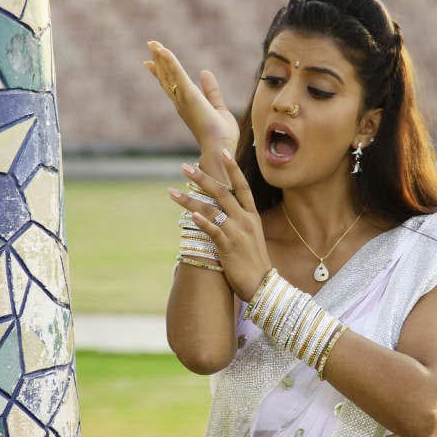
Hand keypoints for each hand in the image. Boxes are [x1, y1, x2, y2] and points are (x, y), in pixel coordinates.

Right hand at [144, 41, 239, 151]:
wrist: (219, 149)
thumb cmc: (220, 136)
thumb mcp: (218, 107)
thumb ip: (211, 91)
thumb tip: (204, 72)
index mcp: (187, 104)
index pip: (172, 85)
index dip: (162, 72)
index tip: (151, 61)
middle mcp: (180, 102)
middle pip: (166, 77)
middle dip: (158, 61)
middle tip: (150, 44)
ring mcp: (183, 98)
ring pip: (169, 73)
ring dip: (161, 57)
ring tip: (153, 43)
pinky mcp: (189, 95)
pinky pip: (177, 74)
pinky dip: (169, 61)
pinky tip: (163, 50)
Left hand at [169, 149, 271, 300]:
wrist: (264, 285)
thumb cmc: (255, 263)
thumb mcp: (251, 238)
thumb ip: (239, 223)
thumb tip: (224, 213)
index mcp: (252, 216)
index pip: (242, 186)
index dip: (233, 168)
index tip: (222, 151)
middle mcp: (245, 220)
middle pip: (222, 192)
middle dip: (202, 178)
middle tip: (185, 166)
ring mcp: (237, 232)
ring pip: (212, 209)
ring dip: (190, 199)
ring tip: (172, 192)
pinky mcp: (229, 247)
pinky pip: (214, 231)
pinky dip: (202, 221)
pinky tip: (190, 215)